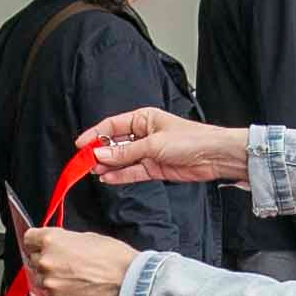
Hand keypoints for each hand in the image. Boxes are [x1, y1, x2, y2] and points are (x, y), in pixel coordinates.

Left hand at [21, 227, 136, 295]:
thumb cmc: (113, 258)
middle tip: (66, 262)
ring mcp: (50, 283)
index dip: (37, 241)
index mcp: (51, 240)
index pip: (29, 238)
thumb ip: (64, 241)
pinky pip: (51, 294)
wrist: (128, 282)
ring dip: (51, 277)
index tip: (41, 244)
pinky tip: (77, 287)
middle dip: (46, 260)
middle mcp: (46, 261)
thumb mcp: (86, 237)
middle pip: (33, 259)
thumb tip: (56, 246)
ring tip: (74, 276)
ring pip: (41, 279)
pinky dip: (60, 291)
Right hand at [78, 108, 247, 186]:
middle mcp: (144, 134)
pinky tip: (108, 177)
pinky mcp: (155, 168)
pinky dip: (120, 175)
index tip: (80, 145)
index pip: (112, 126)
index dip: (94, 135)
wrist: (214, 156)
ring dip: (108, 166)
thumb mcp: (153, 144)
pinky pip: (132, 172)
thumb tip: (101, 154)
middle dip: (100, 153)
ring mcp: (149, 152)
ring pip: (122, 160)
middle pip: (115, 144)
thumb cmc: (192, 139)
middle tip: (84, 163)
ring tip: (94, 172)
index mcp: (144, 118)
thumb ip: (125, 152)